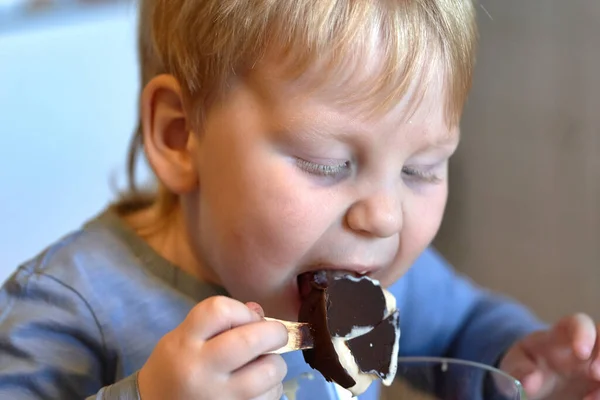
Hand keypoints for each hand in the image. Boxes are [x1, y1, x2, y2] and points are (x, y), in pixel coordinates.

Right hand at [138, 296, 287, 399]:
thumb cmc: (175, 368)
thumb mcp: (184, 337)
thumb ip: (220, 322)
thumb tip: (260, 314)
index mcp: (185, 343)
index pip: (220, 310)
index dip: (243, 310)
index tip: (250, 318)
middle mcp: (200, 370)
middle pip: (250, 340)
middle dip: (275, 332)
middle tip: (276, 335)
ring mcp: (218, 398)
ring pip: (268, 371)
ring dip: (274, 364)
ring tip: (262, 365)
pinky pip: (270, 396)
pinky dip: (271, 388)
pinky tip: (257, 388)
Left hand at [500, 313, 599, 399]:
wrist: (532, 380)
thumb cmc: (525, 365)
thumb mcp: (515, 364)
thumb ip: (519, 370)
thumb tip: (529, 381)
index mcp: (560, 335)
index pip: (579, 322)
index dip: (584, 334)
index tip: (581, 353)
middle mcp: (585, 345)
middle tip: (595, 374)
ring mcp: (595, 362)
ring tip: (591, 399)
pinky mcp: (598, 380)